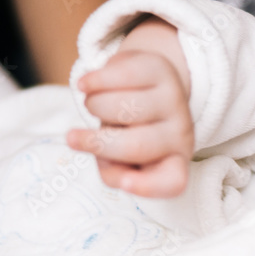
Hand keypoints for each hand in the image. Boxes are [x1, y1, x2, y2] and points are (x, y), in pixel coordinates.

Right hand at [66, 49, 193, 197]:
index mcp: (174, 162)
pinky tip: (86, 85)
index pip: (173, 181)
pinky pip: (120, 75)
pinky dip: (94, 81)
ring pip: (124, 107)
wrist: (147, 85)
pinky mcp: (160, 69)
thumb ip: (115, 173)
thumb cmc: (127, 132)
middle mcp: (182, 134)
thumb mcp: (121, 158)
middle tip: (72, 138)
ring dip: (95, 106)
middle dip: (98, 143)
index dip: (149, 186)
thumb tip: (117, 177)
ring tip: (95, 105)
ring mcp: (174, 100)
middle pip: (138, 145)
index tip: (124, 183)